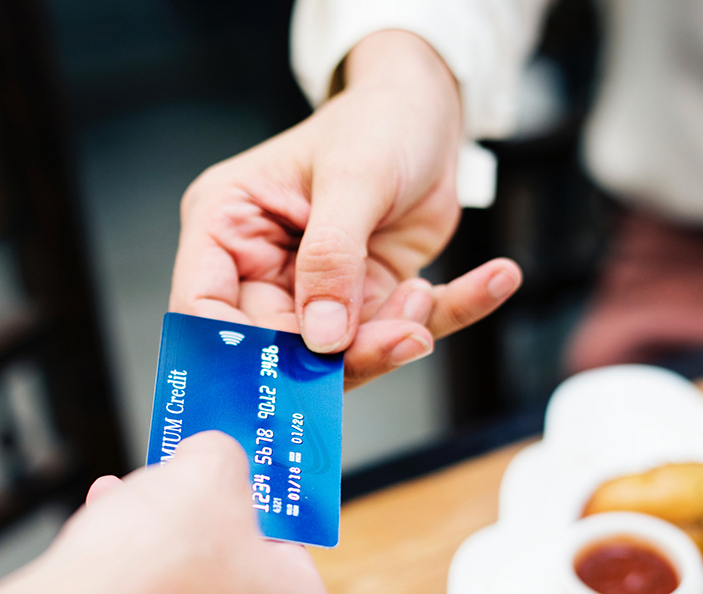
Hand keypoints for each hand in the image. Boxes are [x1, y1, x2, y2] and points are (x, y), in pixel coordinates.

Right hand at [46, 432, 331, 593]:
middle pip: (232, 591)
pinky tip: (93, 580)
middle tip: (161, 504)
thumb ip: (224, 457)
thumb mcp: (209, 469)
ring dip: (151, 573)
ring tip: (114, 522)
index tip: (218, 499)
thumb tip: (214, 460)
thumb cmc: (156, 564)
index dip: (249, 518)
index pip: (289, 557)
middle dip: (193, 541)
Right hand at [171, 30, 520, 388]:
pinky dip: (454, 309)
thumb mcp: (353, 177)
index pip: (206, 309)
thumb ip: (332, 257)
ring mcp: (319, 291)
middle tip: (400, 338)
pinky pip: (406, 326)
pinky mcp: (370, 300)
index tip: (291, 371)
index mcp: (229, 228)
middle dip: (343, 354)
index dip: (239, 352)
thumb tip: (322, 337)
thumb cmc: (376, 121)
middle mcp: (265, 268)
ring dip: (395, 337)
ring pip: (343, 353)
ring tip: (427, 299)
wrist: (429, 113)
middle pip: (281, 346)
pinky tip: (496, 281)